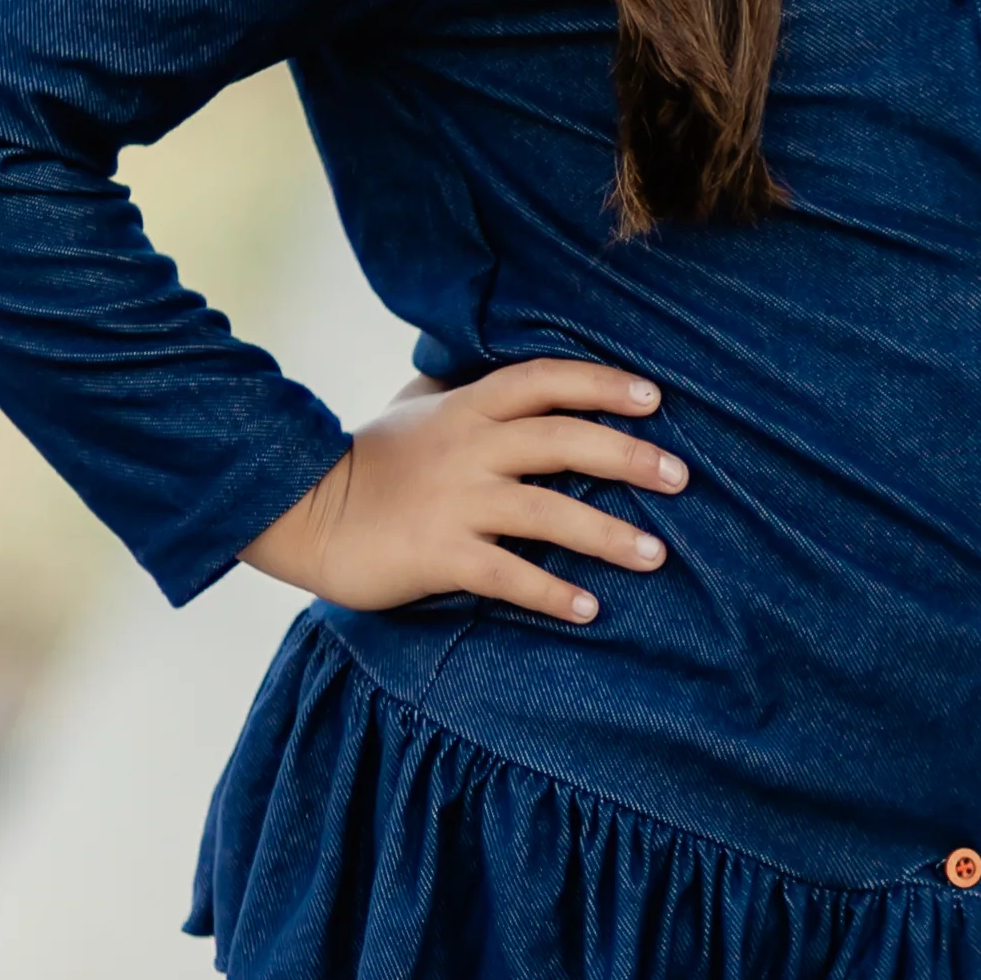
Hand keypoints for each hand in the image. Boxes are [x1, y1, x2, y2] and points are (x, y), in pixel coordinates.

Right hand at [245, 361, 686, 628]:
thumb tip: (493, 371)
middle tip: (681, 476)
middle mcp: (469, 449)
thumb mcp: (413, 408)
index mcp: (467, 408)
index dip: (602, 385)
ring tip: (656, 555)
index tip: (653, 397)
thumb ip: (460, 390)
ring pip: (547, 512)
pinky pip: (507, 573)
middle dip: (628, 457)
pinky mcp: (439, 554)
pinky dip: (552, 592)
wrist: (300, 511)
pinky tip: (589, 608)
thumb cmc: (365, 460)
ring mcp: (455, 502)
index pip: (545, 381)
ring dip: (608, 535)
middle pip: (563, 441)